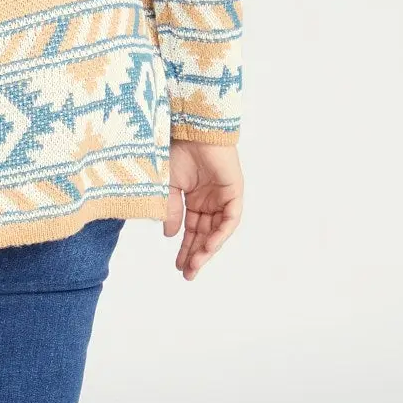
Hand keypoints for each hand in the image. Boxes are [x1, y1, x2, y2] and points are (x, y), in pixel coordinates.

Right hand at [162, 140, 243, 280]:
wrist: (191, 128)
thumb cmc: (177, 150)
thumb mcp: (167, 187)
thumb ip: (170, 211)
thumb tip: (169, 235)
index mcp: (194, 198)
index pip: (192, 230)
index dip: (185, 248)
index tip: (177, 266)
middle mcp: (210, 200)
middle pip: (205, 234)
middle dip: (196, 255)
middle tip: (187, 274)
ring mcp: (223, 196)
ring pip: (218, 230)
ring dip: (207, 249)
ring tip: (195, 265)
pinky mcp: (235, 191)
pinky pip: (230, 219)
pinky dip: (220, 234)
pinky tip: (209, 247)